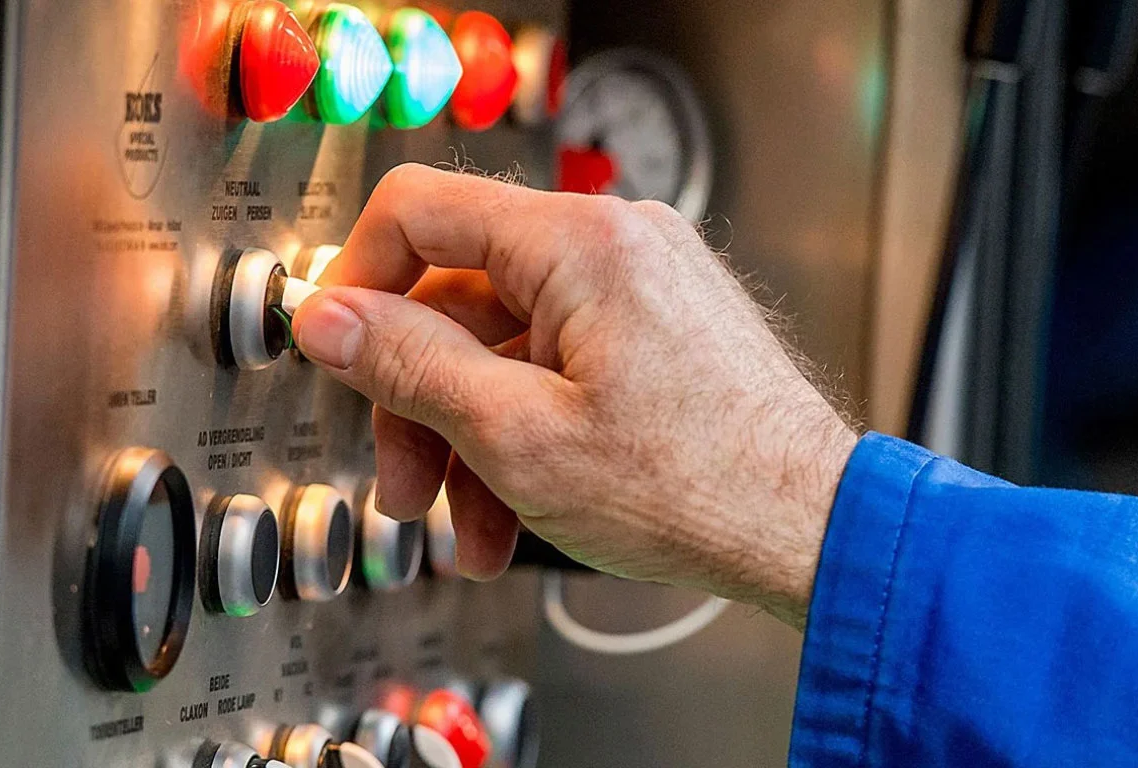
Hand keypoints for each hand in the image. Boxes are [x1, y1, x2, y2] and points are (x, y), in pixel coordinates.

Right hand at [292, 164, 859, 627]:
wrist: (810, 531)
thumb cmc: (698, 487)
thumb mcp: (516, 437)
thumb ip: (409, 367)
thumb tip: (327, 318)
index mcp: (580, 243)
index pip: (419, 210)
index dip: (354, 280)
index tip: (331, 350)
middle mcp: (618, 244)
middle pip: (460, 296)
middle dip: (420, 402)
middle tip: (406, 487)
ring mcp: (645, 286)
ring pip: (508, 345)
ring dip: (471, 439)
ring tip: (473, 531)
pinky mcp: (663, 330)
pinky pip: (561, 364)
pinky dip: (527, 431)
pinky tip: (519, 513)